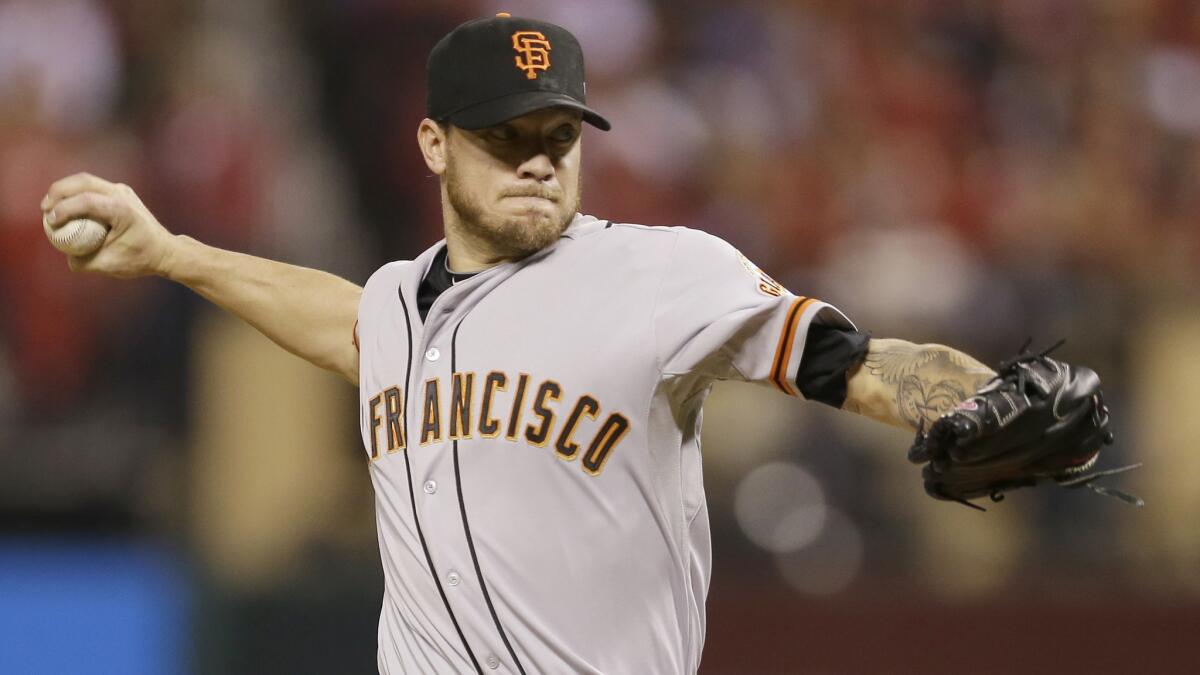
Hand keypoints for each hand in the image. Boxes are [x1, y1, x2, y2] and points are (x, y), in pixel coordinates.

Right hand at [41, 173, 176, 278]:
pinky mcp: (120, 192)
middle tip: (44, 208)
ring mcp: (122, 190)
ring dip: (65, 189)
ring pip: (86, 180)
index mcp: (122, 210)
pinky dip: (76, 193)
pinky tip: (65, 206)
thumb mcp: (110, 265)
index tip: (50, 222)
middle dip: (58, 191)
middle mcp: (122, 194)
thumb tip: (65, 255)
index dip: (64, 209)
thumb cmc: (140, 259)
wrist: (164, 250)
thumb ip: (84, 262)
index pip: (87, 201)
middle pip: (83, 181)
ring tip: (49, 206)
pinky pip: (92, 187)